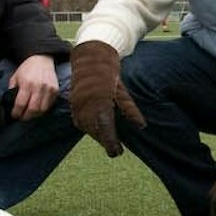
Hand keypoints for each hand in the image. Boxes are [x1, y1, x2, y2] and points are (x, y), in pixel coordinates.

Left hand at [5, 54, 58, 119]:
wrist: (41, 59)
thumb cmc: (27, 69)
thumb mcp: (15, 77)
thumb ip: (12, 90)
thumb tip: (10, 104)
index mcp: (26, 83)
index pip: (21, 104)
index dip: (16, 112)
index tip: (14, 115)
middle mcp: (39, 87)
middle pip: (33, 109)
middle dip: (26, 117)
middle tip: (21, 118)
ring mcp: (49, 89)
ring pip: (42, 109)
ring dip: (35, 115)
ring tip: (30, 115)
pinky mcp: (55, 90)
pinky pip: (49, 105)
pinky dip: (43, 109)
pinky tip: (38, 109)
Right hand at [68, 41, 145, 156]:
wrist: (89, 62)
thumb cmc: (109, 77)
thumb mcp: (122, 91)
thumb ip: (130, 109)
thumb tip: (142, 126)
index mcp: (100, 102)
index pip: (105, 127)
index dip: (111, 142)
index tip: (117, 153)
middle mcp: (86, 106)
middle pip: (96, 131)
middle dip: (106, 142)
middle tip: (117, 151)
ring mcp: (77, 106)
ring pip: (88, 129)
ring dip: (98, 136)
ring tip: (109, 142)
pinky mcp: (73, 107)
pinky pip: (81, 123)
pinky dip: (90, 129)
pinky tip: (98, 131)